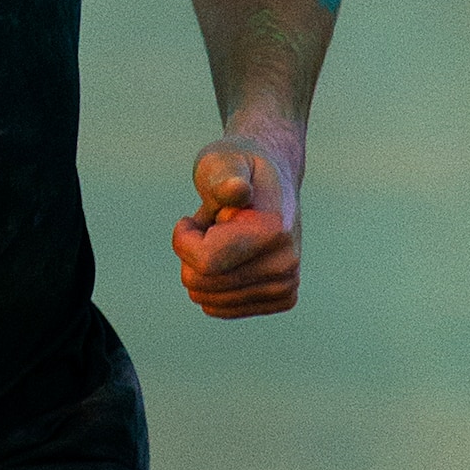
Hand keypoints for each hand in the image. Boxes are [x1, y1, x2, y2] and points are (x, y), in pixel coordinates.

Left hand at [171, 137, 300, 318]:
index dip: (183, 239)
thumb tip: (236, 190)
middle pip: (202, 284)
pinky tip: (229, 257)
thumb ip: (223, 176)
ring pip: (208, 299)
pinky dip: (212, 283)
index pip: (204, 261)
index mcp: (273, 231)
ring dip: (202, 268)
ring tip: (221, 239)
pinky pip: (220, 308)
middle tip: (209, 227)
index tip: (189, 218)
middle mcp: (286, 264)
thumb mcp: (221, 161)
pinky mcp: (281, 298)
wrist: (272, 181)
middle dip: (190, 254)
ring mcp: (286, 285)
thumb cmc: (237, 168)